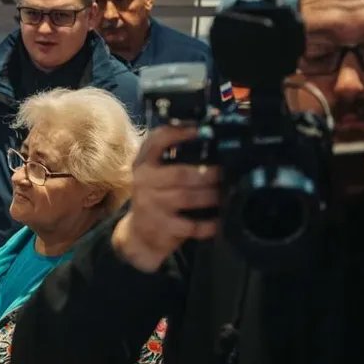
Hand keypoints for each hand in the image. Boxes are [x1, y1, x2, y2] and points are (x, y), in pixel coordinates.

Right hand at [112, 125, 220, 272]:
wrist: (139, 233)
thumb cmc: (155, 197)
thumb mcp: (155, 174)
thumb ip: (171, 158)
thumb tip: (209, 138)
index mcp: (143, 163)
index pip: (157, 141)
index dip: (179, 133)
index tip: (201, 130)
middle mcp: (143, 181)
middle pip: (180, 174)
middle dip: (207, 173)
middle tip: (224, 173)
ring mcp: (150, 204)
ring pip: (187, 197)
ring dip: (210, 195)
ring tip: (223, 194)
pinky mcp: (160, 226)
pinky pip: (191, 225)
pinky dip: (208, 224)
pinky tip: (217, 221)